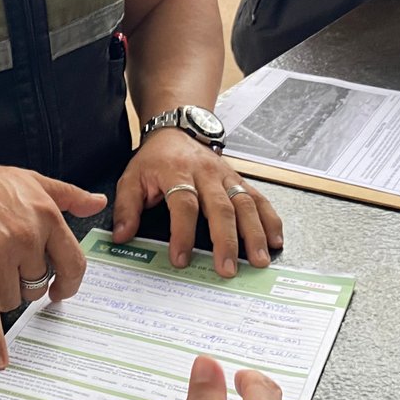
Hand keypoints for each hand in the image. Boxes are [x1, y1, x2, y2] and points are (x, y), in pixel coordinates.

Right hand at [0, 154, 105, 368]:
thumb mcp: (31, 181)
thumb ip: (68, 195)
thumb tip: (99, 202)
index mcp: (46, 217)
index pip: (73, 264)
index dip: (68, 284)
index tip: (60, 292)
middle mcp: (26, 237)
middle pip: (38, 286)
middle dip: (23, 282)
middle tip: (4, 263)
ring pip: (13, 299)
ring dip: (0, 292)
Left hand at [113, 128, 283, 275]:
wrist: (176, 131)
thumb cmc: (155, 160)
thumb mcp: (132, 178)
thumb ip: (127, 208)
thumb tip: (122, 237)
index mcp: (177, 173)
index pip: (183, 204)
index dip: (183, 232)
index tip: (181, 259)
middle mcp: (206, 174)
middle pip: (220, 207)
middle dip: (226, 240)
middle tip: (227, 269)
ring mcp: (226, 176)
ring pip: (246, 204)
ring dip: (254, 234)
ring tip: (258, 260)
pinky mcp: (240, 180)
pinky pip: (260, 198)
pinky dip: (271, 219)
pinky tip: (276, 240)